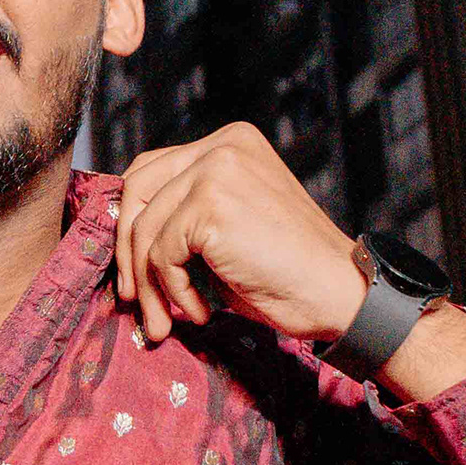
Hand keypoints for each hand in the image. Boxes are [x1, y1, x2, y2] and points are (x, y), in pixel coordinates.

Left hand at [110, 123, 367, 346]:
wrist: (340, 296)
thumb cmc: (288, 273)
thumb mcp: (230, 227)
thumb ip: (186, 214)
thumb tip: (126, 238)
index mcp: (230, 143)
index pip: (152, 171)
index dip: (133, 222)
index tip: (134, 271)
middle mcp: (222, 146)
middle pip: (137, 190)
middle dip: (129, 253)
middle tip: (135, 301)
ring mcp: (216, 171)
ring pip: (144, 229)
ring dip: (150, 285)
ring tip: (166, 321)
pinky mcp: (211, 205)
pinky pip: (162, 254)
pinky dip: (173, 292)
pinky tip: (200, 312)